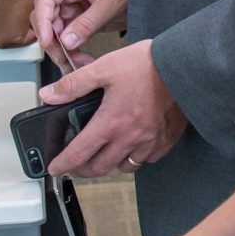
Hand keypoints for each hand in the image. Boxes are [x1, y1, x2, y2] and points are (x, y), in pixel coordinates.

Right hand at [33, 0, 130, 58]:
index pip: (45, 0)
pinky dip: (71, 52)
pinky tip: (82, 60)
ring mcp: (70, 8)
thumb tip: (67, 41)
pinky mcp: (77, 22)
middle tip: (63, 59)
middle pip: (45, 19)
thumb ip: (88, 22)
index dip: (42, 22)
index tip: (47, 41)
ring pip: (54, 33)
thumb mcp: (110, 3)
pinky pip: (66, 39)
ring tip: (78, 63)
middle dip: (52, 41)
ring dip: (62, 50)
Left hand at [42, 41, 186, 177]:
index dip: (62, 165)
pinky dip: (136, 157)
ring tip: (104, 155)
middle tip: (74, 166)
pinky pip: (147, 159)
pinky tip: (133, 146)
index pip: (79, 153)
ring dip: (110, 165)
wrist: (186, 66)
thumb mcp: (104, 67)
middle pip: (100, 168)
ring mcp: (150, 142)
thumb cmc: (147, 65)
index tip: (54, 169)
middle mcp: (129, 138)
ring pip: (124, 167)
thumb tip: (48, 95)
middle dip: (82, 170)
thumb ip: (74, 84)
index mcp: (110, 122)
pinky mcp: (167, 140)